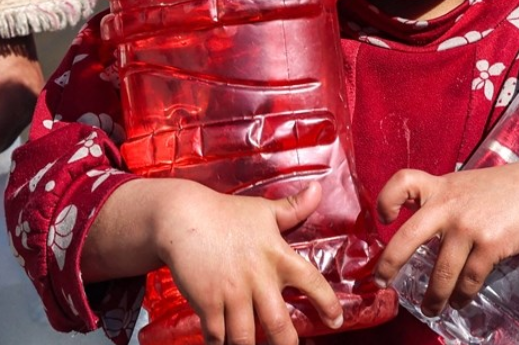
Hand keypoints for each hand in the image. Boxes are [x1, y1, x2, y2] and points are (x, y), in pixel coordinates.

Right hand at [155, 181, 342, 344]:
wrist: (182, 218)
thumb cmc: (227, 214)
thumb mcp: (264, 210)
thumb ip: (294, 207)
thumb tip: (318, 189)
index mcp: (278, 256)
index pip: (312, 282)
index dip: (328, 304)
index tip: (336, 321)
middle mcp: (259, 278)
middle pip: (279, 325)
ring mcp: (232, 293)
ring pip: (246, 338)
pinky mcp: (207, 302)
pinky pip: (217, 336)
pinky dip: (220, 344)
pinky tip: (223, 343)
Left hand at [373, 162, 518, 315]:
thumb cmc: (498, 192)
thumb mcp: (463, 185)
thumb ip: (440, 200)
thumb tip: (414, 234)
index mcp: (440, 187)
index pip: (403, 182)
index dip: (387, 200)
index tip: (384, 218)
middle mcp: (449, 205)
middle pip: (408, 237)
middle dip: (390, 265)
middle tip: (383, 283)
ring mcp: (469, 226)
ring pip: (441, 273)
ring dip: (433, 297)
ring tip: (431, 308)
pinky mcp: (489, 244)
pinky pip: (468, 280)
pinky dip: (461, 296)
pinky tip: (460, 300)